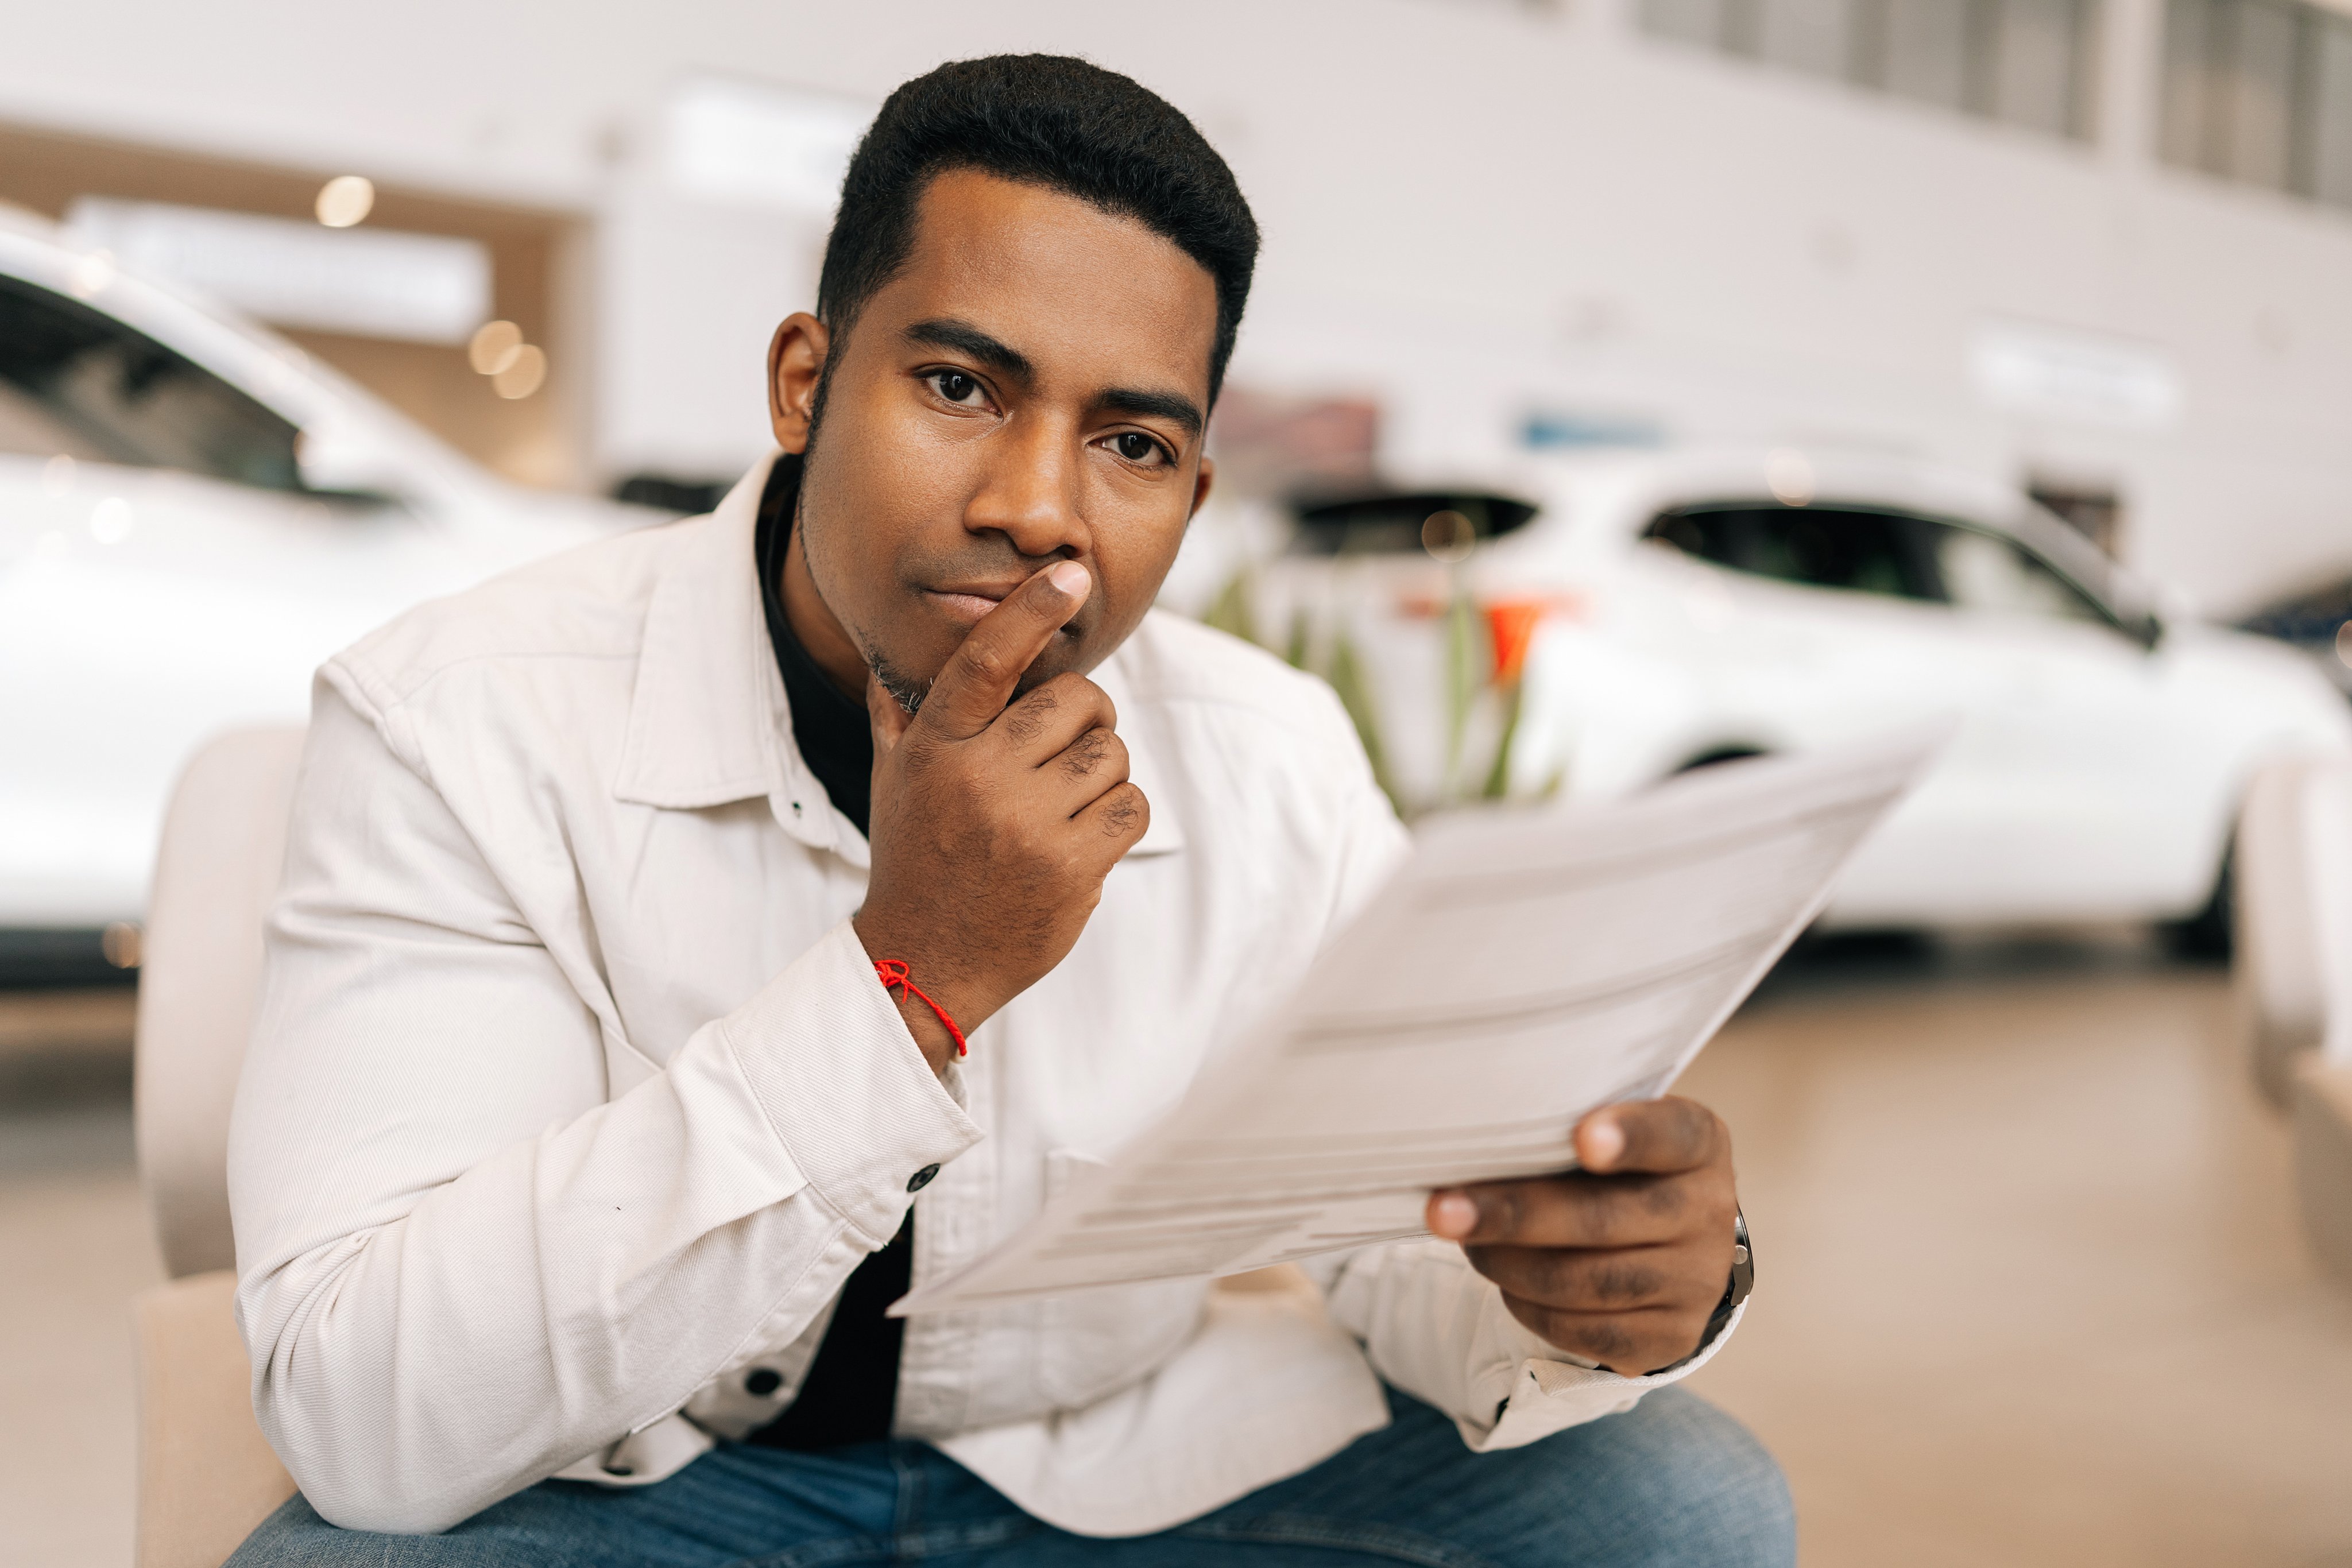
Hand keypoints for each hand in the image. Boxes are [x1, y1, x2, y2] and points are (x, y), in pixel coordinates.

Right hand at [854, 561, 1148, 1071]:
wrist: (924, 960)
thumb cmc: (915, 857)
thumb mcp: (893, 780)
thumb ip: (898, 714)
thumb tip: (888, 654)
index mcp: (936, 746)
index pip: (987, 661)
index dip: (1031, 611)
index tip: (1070, 574)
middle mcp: (980, 779)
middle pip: (1077, 701)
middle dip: (1087, 716)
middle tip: (1068, 744)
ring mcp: (1028, 826)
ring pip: (1112, 755)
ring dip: (1103, 774)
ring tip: (1065, 803)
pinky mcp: (1072, 868)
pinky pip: (1132, 806)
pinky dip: (1121, 815)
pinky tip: (1086, 835)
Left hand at [1425, 1098, 1737, 1376]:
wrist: (1671, 1245)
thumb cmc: (1617, 1171)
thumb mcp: (1609, 1132)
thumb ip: (1564, 1131)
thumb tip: (1473, 1145)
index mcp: (1699, 1142)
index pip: (1671, 1134)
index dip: (1628, 1136)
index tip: (1581, 1139)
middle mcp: (1710, 1211)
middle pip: (1603, 1218)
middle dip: (1514, 1215)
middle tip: (1443, 1211)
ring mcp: (1697, 1281)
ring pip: (1586, 1282)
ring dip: (1508, 1264)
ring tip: (1464, 1241)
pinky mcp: (1672, 1337)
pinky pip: (1586, 1331)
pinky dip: (1530, 1306)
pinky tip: (1502, 1280)